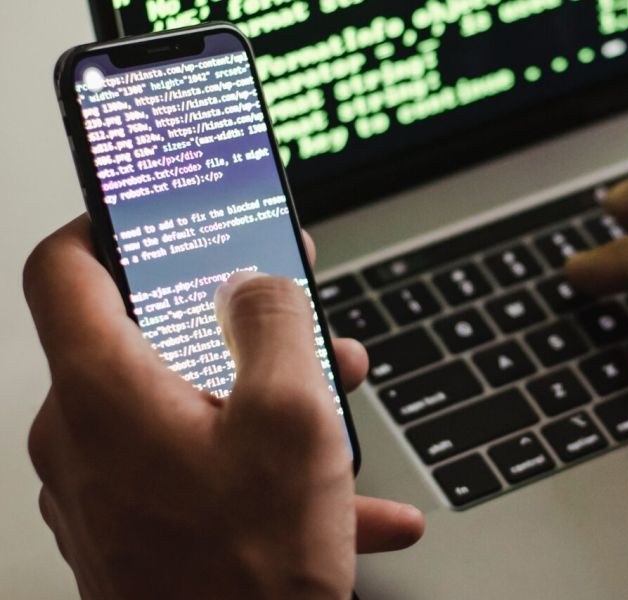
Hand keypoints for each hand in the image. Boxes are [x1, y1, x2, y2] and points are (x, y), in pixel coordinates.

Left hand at [24, 216, 423, 598]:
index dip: (108, 222)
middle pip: (148, 342)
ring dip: (262, 399)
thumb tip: (257, 281)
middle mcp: (83, 439)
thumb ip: (275, 324)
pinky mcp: (129, 532)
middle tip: (295, 316)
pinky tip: (342, 499)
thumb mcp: (293, 419)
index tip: (153, 212)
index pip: (64, 268)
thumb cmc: (249, 571)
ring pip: (184, 410)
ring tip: (337, 411)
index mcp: (105, 392)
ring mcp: (102, 493)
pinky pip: (196, 474)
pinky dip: (260, 470)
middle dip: (236, 325)